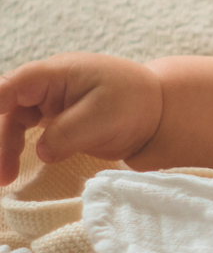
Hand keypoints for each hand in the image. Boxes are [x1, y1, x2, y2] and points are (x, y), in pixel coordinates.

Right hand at [0, 53, 161, 185]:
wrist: (157, 112)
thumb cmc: (134, 102)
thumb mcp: (104, 115)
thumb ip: (68, 133)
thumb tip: (41, 153)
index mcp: (57, 74)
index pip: (13, 85)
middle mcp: (46, 86)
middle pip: (7, 108)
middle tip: (1, 173)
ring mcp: (48, 104)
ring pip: (12, 124)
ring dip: (5, 150)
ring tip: (5, 178)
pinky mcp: (54, 122)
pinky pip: (25, 135)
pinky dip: (16, 152)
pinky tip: (12, 171)